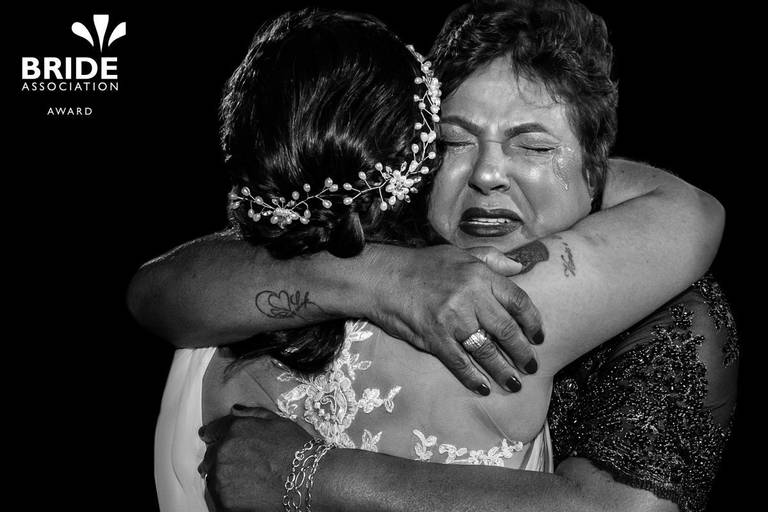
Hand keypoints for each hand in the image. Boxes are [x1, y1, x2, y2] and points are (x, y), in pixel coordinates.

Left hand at [198, 406, 311, 511]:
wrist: (307, 479)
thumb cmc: (296, 449)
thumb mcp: (278, 421)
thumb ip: (252, 413)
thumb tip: (234, 410)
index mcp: (235, 429)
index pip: (212, 431)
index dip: (213, 435)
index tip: (211, 440)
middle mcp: (223, 451)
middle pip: (210, 456)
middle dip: (220, 458)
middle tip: (239, 466)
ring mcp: (222, 477)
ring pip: (212, 476)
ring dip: (222, 476)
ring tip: (244, 480)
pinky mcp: (224, 500)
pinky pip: (217, 496)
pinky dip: (226, 494)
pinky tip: (244, 493)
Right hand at [365, 244, 542, 394]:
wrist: (384, 278)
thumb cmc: (423, 265)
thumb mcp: (460, 253)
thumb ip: (491, 259)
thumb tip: (518, 267)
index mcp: (480, 275)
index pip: (518, 300)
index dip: (532, 321)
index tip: (538, 336)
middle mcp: (470, 296)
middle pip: (507, 330)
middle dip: (523, 352)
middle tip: (531, 365)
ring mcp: (452, 319)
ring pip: (486, 350)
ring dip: (503, 370)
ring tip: (514, 383)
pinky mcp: (435, 337)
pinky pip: (459, 362)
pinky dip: (472, 377)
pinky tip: (482, 387)